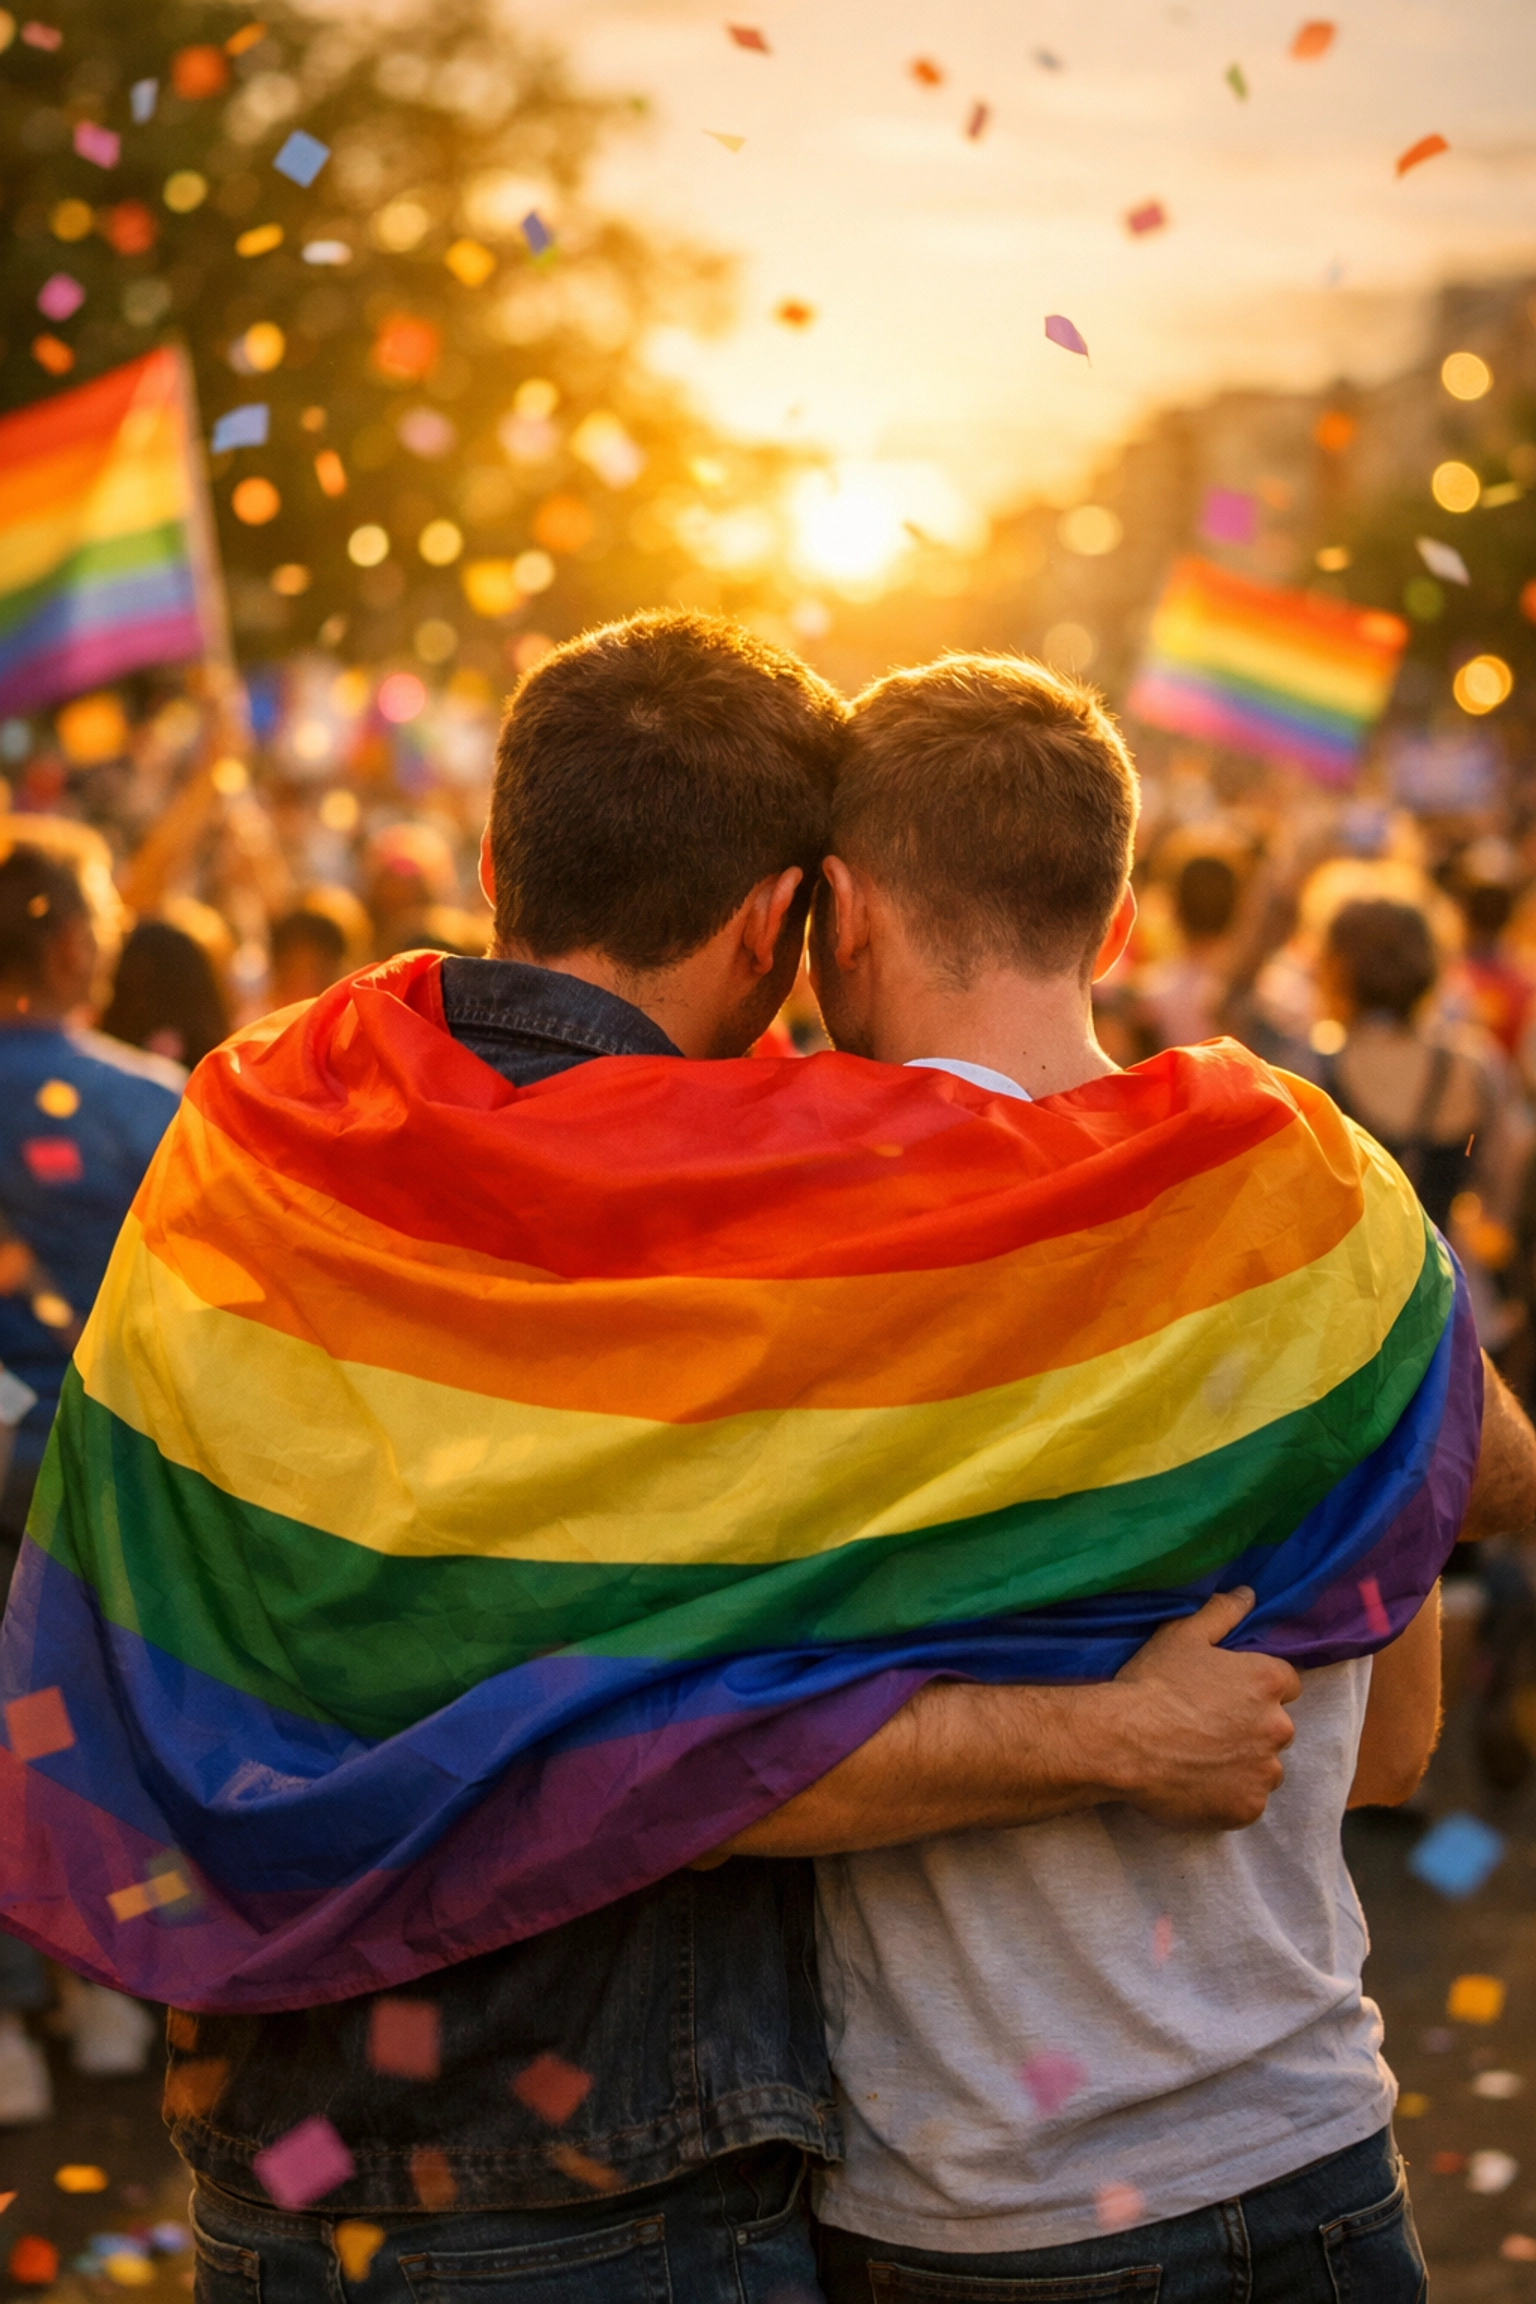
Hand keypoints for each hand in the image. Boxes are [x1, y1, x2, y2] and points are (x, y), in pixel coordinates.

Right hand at [1107, 1589, 1298, 1829]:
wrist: (1124, 1741)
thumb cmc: (1153, 1683)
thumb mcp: (1182, 1634)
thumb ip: (1221, 1612)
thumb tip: (1247, 1593)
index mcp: (1268, 1681)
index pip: (1285, 1684)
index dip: (1256, 1688)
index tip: (1227, 1695)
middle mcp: (1278, 1727)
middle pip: (1275, 1727)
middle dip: (1251, 1727)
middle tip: (1207, 1727)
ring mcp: (1264, 1771)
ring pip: (1263, 1766)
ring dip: (1243, 1763)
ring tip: (1200, 1759)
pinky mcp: (1247, 1807)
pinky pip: (1247, 1801)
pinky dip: (1229, 1795)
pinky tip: (1197, 1784)